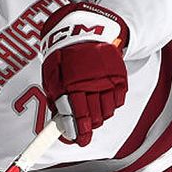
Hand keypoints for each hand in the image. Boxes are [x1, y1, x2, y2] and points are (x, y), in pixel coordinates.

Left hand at [39, 2, 128, 146]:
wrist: (85, 31)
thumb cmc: (65, 56)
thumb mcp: (52, 75)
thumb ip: (55, 100)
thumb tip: (57, 124)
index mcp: (71, 84)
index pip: (75, 116)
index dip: (76, 132)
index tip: (77, 140)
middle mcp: (90, 84)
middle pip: (92, 118)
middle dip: (87, 128)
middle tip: (83, 130)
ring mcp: (107, 81)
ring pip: (107, 113)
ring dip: (99, 117)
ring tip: (92, 110)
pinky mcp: (119, 78)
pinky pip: (118, 102)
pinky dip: (111, 104)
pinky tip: (102, 97)